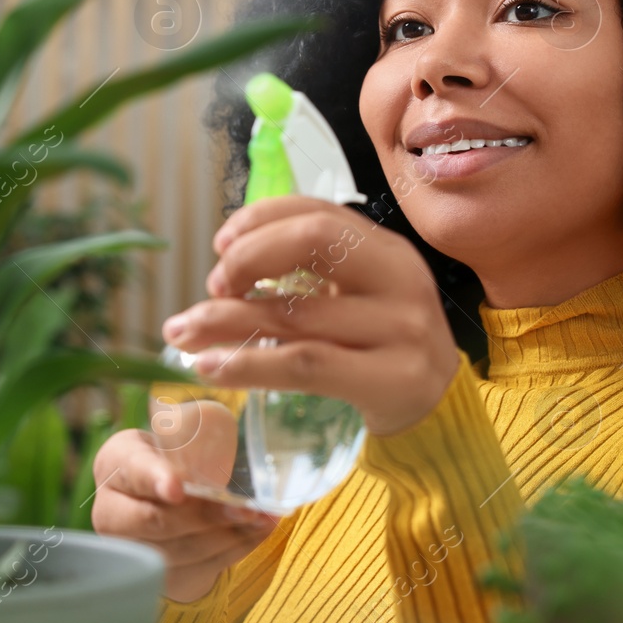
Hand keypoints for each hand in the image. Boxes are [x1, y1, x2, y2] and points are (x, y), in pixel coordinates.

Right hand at [90, 428, 279, 602]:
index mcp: (116, 464)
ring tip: (261, 517)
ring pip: (181, 550)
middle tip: (245, 508)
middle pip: (156, 520)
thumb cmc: (174, 459)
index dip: (154, 480)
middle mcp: (111, 512)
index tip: (177, 489)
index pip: (133, 471)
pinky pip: (199, 568)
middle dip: (205, 516)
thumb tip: (222, 427)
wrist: (166, 499)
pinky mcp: (158, 576)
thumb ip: (190, 434)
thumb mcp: (175, 438)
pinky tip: (257, 531)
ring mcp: (132, 549)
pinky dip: (235, 549)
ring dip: (228, 536)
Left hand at [161, 196, 461, 435]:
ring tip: (182, 333)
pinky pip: (305, 365)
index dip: (262, 219)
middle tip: (211, 286)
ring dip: (226, 321)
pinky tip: (212, 367)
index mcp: (388, 250)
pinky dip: (249, 364)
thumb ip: (308, 278)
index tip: (220, 244)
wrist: (440, 411)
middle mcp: (401, 278)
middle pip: (314, 241)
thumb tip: (221, 276)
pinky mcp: (392, 378)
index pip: (319, 210)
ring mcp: (402, 328)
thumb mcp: (358, 300)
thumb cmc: (383, 349)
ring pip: (298, 314)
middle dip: (249, 257)